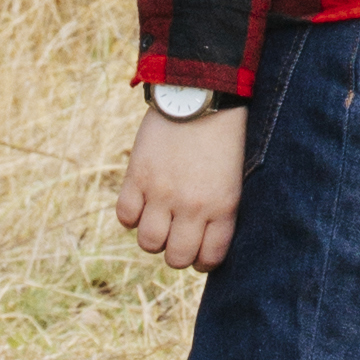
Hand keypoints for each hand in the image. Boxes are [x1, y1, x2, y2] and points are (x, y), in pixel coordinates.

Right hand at [114, 103, 246, 271]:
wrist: (199, 98)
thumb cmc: (224, 138)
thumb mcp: (234, 178)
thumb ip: (220, 210)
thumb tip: (204, 241)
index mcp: (222, 206)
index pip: (210, 257)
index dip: (203, 261)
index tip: (200, 254)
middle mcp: (191, 206)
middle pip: (176, 258)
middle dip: (177, 254)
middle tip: (178, 239)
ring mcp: (161, 193)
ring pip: (148, 243)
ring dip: (153, 238)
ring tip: (159, 222)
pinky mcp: (137, 177)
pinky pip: (125, 217)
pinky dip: (131, 217)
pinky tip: (142, 205)